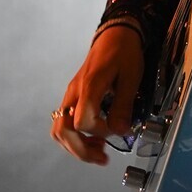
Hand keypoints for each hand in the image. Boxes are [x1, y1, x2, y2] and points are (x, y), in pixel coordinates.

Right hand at [52, 22, 142, 165]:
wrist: (116, 33)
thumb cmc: (124, 52)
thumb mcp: (131, 77)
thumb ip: (124, 105)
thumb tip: (120, 132)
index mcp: (89, 87)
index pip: (82, 122)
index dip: (100, 132)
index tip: (118, 128)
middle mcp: (74, 93)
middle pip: (62, 130)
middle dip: (81, 150)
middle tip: (102, 158)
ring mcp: (71, 95)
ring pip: (59, 129)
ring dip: (76, 146)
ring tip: (98, 151)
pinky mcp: (74, 97)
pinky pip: (65, 122)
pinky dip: (76, 136)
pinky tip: (95, 138)